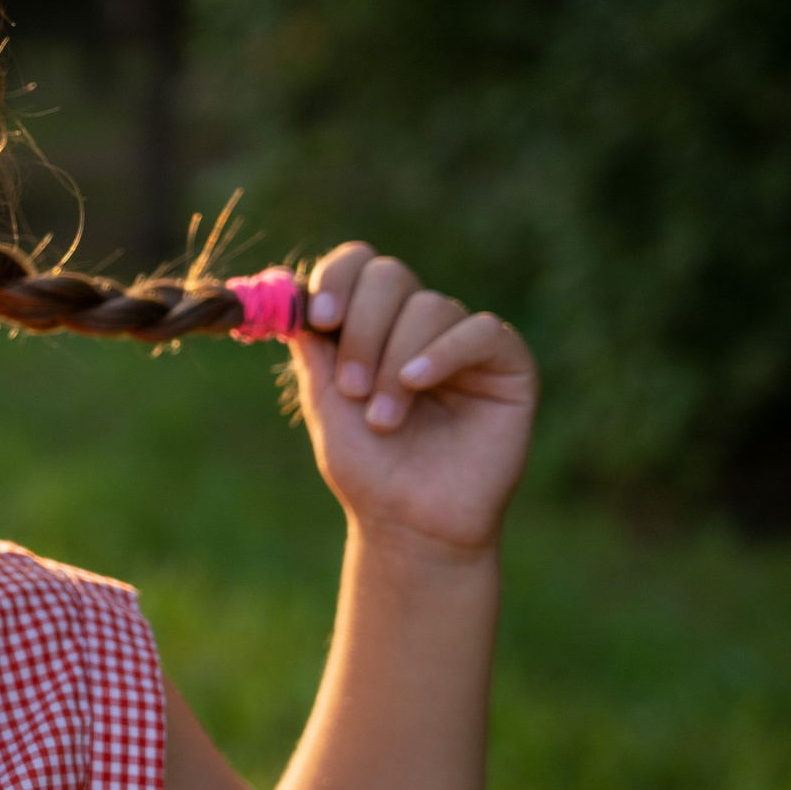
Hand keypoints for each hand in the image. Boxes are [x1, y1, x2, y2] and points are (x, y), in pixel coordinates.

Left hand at [292, 244, 537, 553]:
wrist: (410, 524)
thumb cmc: (367, 468)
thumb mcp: (324, 401)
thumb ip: (311, 344)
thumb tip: (282, 280)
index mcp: (372, 324)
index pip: (358, 265)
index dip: (337, 278)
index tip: (320, 316)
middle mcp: (419, 324)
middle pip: (390, 275)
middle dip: (361, 327)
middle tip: (349, 385)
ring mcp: (464, 342)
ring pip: (428, 307)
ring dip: (393, 362)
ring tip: (383, 419)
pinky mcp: (508, 364)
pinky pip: (479, 331)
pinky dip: (443, 352)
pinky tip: (417, 382)